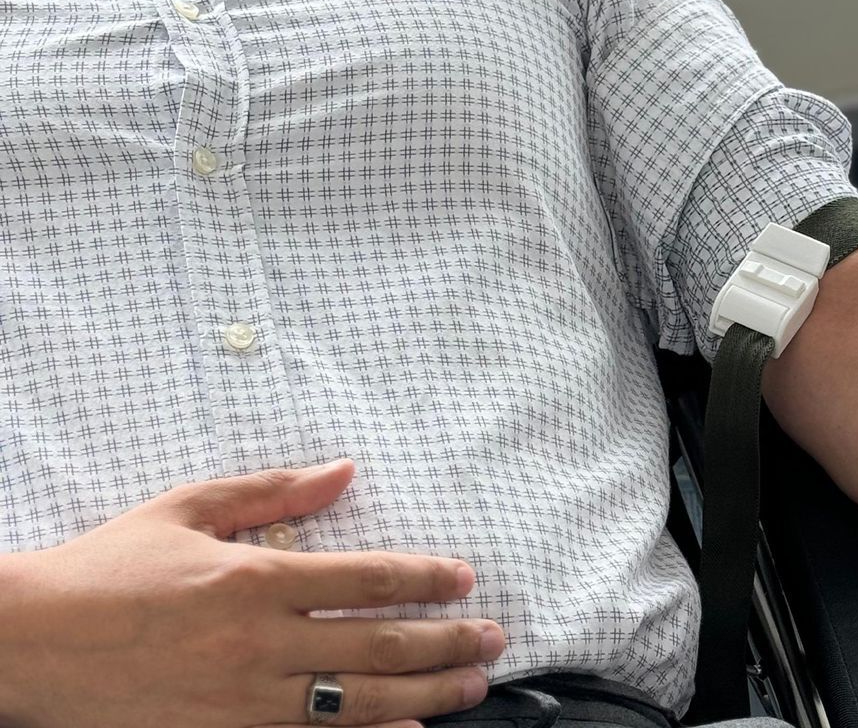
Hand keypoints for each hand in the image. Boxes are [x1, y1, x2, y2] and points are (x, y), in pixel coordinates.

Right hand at [0, 458, 505, 727]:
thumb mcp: (192, 507)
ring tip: (470, 689)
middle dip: (446, 644)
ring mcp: (240, 702)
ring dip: (423, 696)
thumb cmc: (110, 568)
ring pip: (355, 703)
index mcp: (257, 578)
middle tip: (493, 641)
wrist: (29, 644)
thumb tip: (346, 471)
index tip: (466, 581)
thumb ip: (276, 490)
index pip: (368, 579)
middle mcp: (258, 644)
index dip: (427, 580)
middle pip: (378, 645)